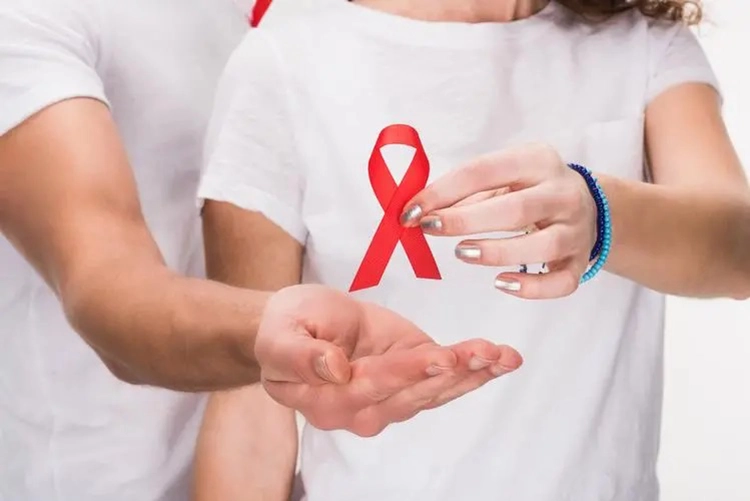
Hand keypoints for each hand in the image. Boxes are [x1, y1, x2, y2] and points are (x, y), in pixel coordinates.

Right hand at [254, 284, 521, 436]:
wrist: (300, 325)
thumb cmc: (285, 329)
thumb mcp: (280, 337)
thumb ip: (301, 357)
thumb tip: (334, 370)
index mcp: (329, 401)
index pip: (371, 387)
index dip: (406, 373)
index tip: (438, 358)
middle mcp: (365, 408)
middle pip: (413, 393)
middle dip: (453, 373)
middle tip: (486, 354)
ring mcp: (391, 395)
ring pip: (435, 390)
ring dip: (472, 373)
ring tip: (503, 356)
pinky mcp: (411, 375)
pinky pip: (443, 378)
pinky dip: (473, 369)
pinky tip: (499, 358)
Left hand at [401, 143, 597, 298]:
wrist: (590, 205)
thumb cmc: (530, 190)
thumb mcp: (504, 176)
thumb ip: (467, 192)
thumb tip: (421, 212)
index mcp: (537, 160)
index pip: (485, 170)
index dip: (444, 191)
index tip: (412, 210)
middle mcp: (562, 193)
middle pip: (517, 208)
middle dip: (467, 219)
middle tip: (431, 228)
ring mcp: (576, 229)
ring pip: (543, 245)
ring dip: (498, 251)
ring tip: (463, 253)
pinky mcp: (580, 260)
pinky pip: (562, 281)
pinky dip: (532, 287)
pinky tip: (502, 284)